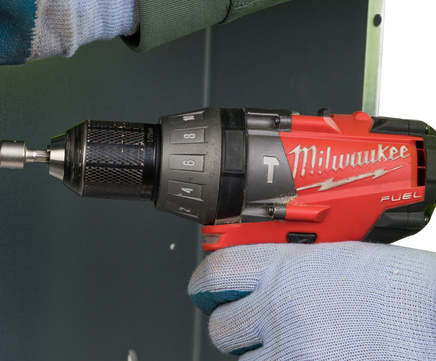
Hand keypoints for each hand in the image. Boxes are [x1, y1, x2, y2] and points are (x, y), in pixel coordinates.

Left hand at [188, 242, 435, 359]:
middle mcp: (284, 312)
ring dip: (266, 360)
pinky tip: (318, 359)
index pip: (217, 273)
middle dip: (237, 332)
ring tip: (307, 349)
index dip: (204, 286)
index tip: (205, 293)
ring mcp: (295, 353)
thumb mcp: (344, 263)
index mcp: (291, 271)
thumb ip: (297, 271)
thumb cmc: (410, 295)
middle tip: (260, 331)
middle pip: (222, 328)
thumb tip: (264, 279)